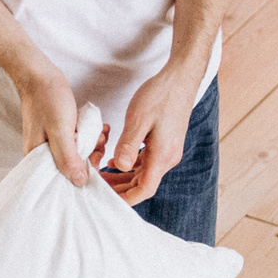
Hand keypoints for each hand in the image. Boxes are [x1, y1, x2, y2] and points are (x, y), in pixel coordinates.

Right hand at [16, 61, 92, 186]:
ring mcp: (50, 144)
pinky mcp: (58, 134)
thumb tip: (79, 183)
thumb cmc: (48, 101)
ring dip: (93, 145)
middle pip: (72, 168)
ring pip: (77, 154)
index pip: (62, 179)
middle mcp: (42, 156)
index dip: (82, 174)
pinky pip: (77, 142)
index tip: (96, 159)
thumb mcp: (60, 131)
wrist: (40, 75)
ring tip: (100, 132)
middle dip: (91, 156)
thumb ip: (68, 158)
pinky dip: (89, 137)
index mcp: (37, 160)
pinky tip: (98, 128)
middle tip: (100, 141)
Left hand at [104, 60, 206, 204]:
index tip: (106, 199)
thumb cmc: (161, 95)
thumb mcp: (139, 118)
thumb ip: (129, 144)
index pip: (144, 189)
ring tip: (101, 175)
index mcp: (162, 155)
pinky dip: (130, 166)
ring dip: (123, 178)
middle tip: (96, 185)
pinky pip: (146, 162)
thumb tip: (120, 166)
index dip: (125, 198)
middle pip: (142, 185)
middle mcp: (167, 158)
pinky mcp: (165, 143)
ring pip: (143, 174)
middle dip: (120, 189)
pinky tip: (115, 161)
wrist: (180, 78)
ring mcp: (167, 151)